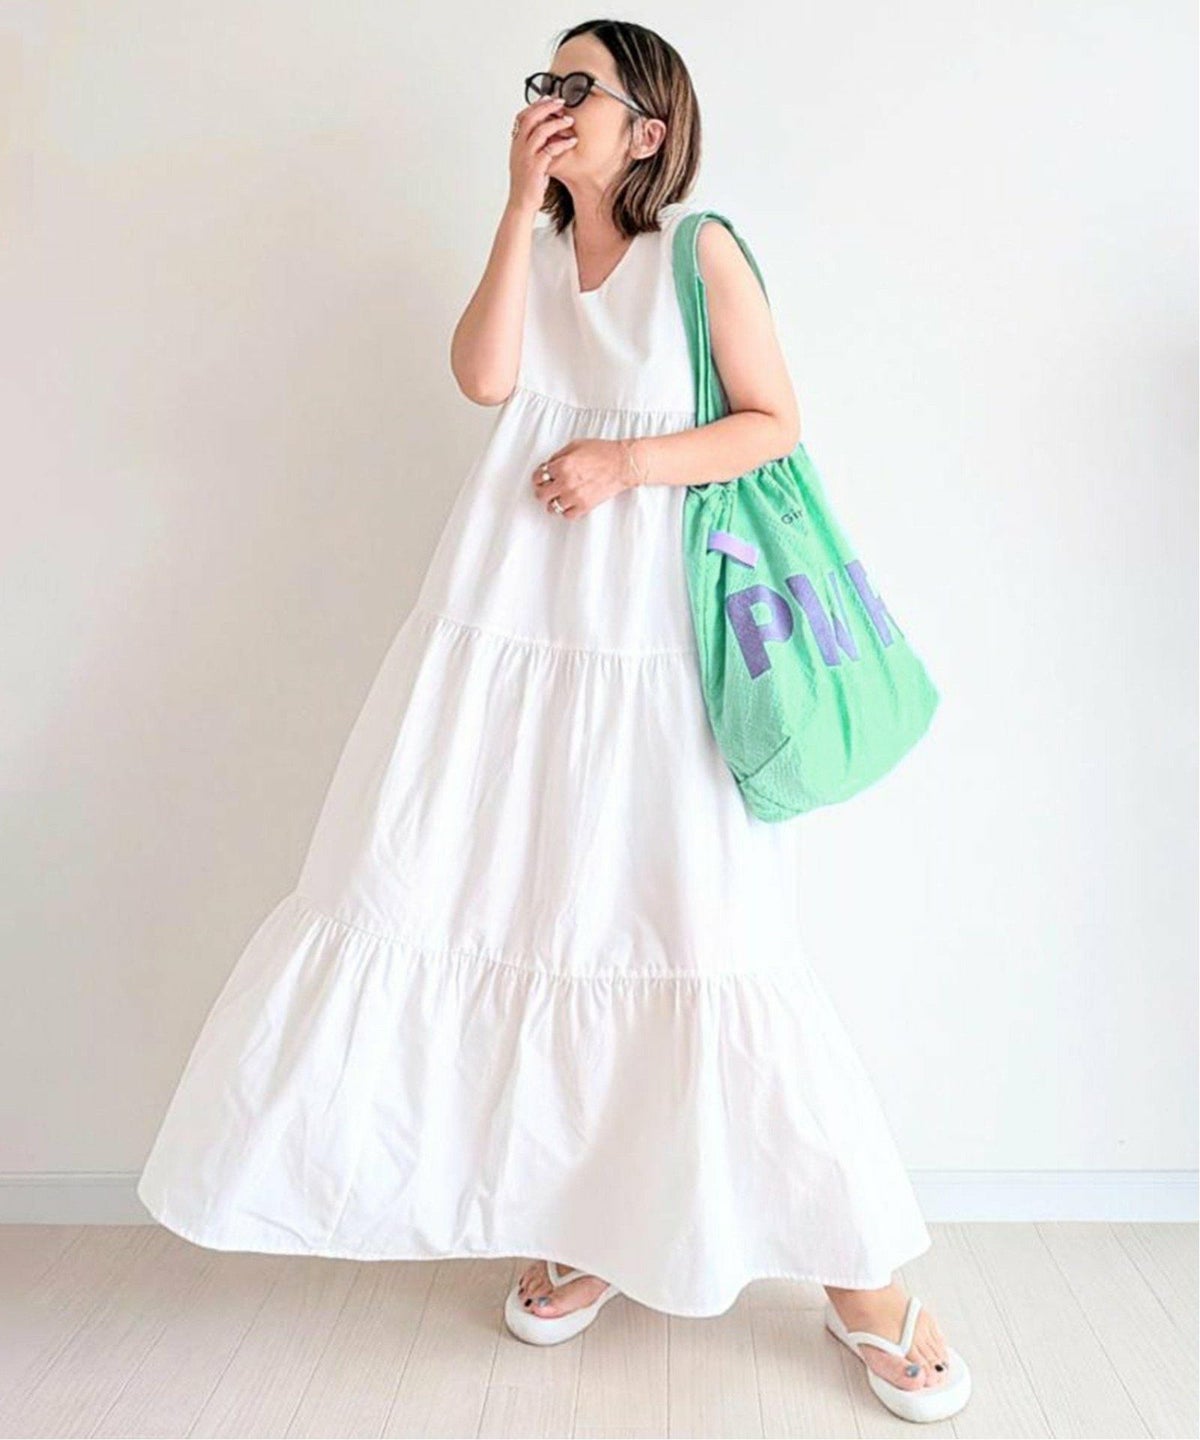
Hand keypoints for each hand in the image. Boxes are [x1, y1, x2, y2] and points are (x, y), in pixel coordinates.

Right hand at [507, 96, 577, 213]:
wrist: (522, 204)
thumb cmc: (528, 184)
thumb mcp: (527, 160)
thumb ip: (533, 146)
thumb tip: (547, 134)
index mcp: (516, 144)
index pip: (522, 116)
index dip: (536, 105)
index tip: (549, 98)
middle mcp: (518, 147)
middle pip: (531, 118)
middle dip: (547, 107)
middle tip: (562, 102)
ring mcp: (526, 157)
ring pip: (540, 131)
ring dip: (557, 123)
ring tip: (569, 120)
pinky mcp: (535, 167)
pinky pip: (550, 149)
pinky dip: (563, 143)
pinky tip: (572, 141)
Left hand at [530, 438, 645, 518]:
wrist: (622, 464)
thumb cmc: (603, 452)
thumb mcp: (576, 445)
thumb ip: (559, 456)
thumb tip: (549, 465)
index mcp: (562, 465)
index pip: (537, 476)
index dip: (538, 477)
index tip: (540, 478)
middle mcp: (565, 482)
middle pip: (541, 494)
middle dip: (543, 490)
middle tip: (547, 489)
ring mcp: (574, 496)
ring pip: (552, 507)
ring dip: (553, 503)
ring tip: (559, 498)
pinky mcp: (585, 506)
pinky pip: (567, 515)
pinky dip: (566, 511)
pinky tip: (569, 505)